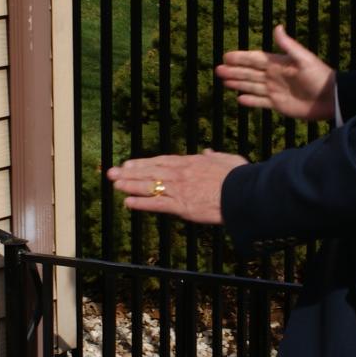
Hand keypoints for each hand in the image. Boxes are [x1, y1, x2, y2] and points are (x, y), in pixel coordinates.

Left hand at [107, 151, 246, 224]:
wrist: (243, 193)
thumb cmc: (240, 176)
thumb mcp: (228, 159)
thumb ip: (214, 155)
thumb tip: (208, 150)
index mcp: (191, 162)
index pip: (161, 161)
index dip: (143, 163)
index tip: (129, 164)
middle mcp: (180, 174)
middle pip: (150, 172)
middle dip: (130, 172)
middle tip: (112, 172)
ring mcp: (179, 189)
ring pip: (149, 186)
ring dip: (130, 185)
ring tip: (115, 184)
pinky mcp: (181, 206)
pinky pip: (157, 204)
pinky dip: (141, 203)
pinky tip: (128, 202)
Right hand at [216, 24, 335, 120]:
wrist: (330, 98)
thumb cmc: (319, 76)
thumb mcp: (304, 58)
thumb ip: (288, 45)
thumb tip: (277, 26)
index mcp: (278, 63)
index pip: (255, 59)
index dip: (241, 57)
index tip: (226, 56)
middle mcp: (274, 76)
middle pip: (249, 73)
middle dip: (234, 71)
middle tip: (218, 69)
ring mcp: (275, 91)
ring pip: (251, 86)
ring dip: (237, 84)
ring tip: (224, 81)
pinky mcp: (278, 104)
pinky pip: (260, 102)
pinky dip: (250, 101)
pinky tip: (239, 99)